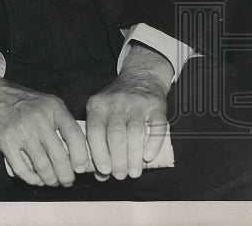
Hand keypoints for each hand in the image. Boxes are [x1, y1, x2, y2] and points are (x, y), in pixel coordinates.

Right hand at [0, 57, 89, 186]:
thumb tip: (78, 152)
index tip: (81, 168)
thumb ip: (60, 123)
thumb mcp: (44, 103)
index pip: (75, 136)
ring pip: (43, 167)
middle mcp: (38, 118)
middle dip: (66, 176)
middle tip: (67, 180)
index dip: (82, 157)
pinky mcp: (5, 140)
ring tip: (51, 180)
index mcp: (52, 107)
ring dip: (50, 179)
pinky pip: (23, 169)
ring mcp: (21, 130)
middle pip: (60, 157)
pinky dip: (31, 179)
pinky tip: (35, 178)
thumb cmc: (18, 100)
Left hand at [85, 44, 171, 180]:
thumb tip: (100, 175)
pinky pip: (157, 127)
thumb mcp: (102, 113)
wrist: (141, 76)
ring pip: (135, 133)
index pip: (94, 131)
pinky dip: (152, 144)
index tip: (103, 171)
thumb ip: (98, 141)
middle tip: (120, 175)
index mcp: (97, 105)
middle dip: (117, 159)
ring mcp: (137, 103)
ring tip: (134, 172)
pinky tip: (148, 158)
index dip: (98, 153)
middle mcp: (116, 102)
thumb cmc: (117, 103)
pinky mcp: (157, 106)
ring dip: (134, 156)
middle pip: (115, 134)